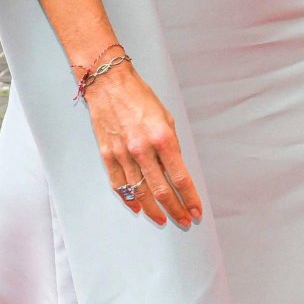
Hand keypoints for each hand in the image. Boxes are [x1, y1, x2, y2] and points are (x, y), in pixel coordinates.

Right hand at [83, 62, 202, 228]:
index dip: (190, 198)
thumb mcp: (166, 118)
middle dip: (175, 209)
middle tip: (183, 220)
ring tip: (162, 219)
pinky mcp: (107, 154)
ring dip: (153, 210)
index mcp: (162, 138)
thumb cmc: (139, 97)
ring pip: (140, 192)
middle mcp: (143, 149)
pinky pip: (119, 184)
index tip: (196, 210)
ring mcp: (123, 153)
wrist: (109, 83)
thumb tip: (175, 170)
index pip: (181, 177)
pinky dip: (129, 199)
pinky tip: (137, 208)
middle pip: (161, 190)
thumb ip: (171, 146)